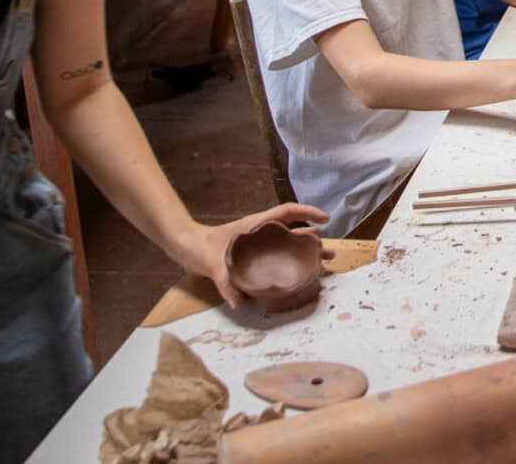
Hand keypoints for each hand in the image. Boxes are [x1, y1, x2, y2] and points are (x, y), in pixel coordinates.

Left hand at [182, 203, 330, 307]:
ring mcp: (257, 243)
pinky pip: (276, 256)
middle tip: (330, 253)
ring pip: (287, 245)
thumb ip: (225, 281)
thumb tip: (239, 303)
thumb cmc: (199, 246)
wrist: (185, 246)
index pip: (287, 212)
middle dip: (313, 242)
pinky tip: (293, 275)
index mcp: (255, 224)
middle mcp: (260, 232)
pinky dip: (288, 263)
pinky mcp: (251, 255)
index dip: (308, 212)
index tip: (325, 220)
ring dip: (304, 253)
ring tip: (322, 263)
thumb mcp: (212, 263)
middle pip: (293, 232)